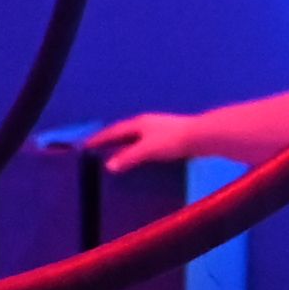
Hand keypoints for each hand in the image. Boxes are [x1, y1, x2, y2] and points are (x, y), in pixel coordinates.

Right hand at [86, 110, 226, 172]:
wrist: (202, 137)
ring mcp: (160, 129)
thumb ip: (128, 157)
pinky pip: (146, 143)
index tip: (86, 144)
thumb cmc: (173, 141)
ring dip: (125, 145)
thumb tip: (109, 166)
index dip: (100, 138)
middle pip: (124, 132)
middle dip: (111, 140)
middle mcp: (147, 123)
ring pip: (136, 137)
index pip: (114, 131)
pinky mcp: (170, 138)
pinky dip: (138, 150)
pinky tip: (141, 158)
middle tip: (98, 149)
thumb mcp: (147, 150)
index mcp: (139, 123)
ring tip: (116, 155)